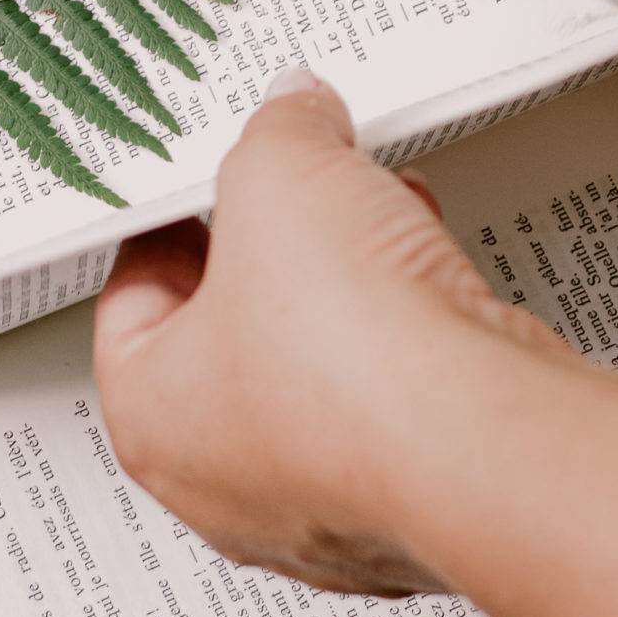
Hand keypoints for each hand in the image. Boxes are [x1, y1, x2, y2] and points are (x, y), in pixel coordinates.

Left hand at [92, 69, 569, 591]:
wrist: (483, 437)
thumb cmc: (354, 359)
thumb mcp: (281, 174)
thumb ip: (280, 131)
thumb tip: (294, 112)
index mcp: (152, 418)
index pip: (134, 301)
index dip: (175, 222)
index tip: (211, 184)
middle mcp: (227, 483)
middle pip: (234, 334)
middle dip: (278, 250)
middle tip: (304, 195)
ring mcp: (325, 504)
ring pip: (321, 373)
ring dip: (353, 292)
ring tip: (386, 222)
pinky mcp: (413, 499)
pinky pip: (395, 405)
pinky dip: (414, 342)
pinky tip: (439, 284)